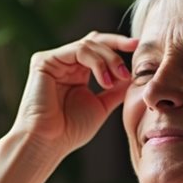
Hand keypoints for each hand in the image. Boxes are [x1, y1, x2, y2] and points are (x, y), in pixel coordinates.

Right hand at [11, 32, 137, 155]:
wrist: (49, 142)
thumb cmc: (70, 130)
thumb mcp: (101, 106)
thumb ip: (116, 89)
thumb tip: (132, 74)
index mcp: (76, 72)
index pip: (98, 49)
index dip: (118, 45)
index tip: (137, 46)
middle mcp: (64, 63)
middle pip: (94, 40)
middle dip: (116, 46)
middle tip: (133, 57)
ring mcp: (53, 60)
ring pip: (88, 45)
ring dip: (109, 59)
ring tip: (118, 80)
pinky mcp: (44, 61)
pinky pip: (78, 50)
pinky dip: (97, 62)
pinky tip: (105, 81)